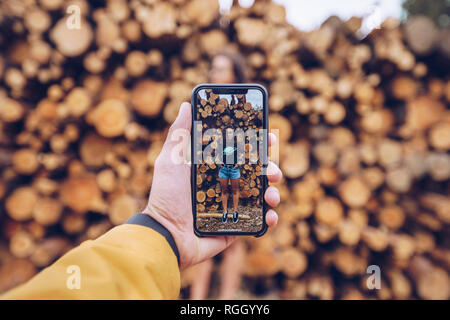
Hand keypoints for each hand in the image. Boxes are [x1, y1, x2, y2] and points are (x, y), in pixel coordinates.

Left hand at [143, 102, 281, 269]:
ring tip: (272, 195)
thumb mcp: (170, 161)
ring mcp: (232, 206)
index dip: (257, 145)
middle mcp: (225, 185)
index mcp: (213, 168)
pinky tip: (269, 216)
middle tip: (272, 171)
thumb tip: (186, 105)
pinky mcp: (236, 226)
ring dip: (273, 193)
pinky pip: (258, 220)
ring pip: (261, 195)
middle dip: (271, 169)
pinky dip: (269, 218)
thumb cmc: (166, 196)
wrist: (166, 235)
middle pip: (256, 173)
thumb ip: (179, 134)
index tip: (269, 139)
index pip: (240, 152)